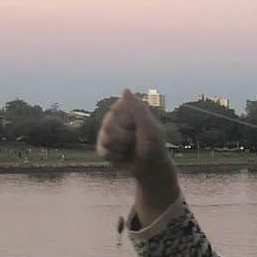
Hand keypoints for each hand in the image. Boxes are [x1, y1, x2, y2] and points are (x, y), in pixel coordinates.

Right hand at [97, 89, 179, 222]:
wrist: (150, 167)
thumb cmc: (154, 146)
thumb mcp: (149, 127)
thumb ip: (137, 108)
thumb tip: (126, 90)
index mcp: (126, 108)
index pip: (116, 110)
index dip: (127, 122)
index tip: (139, 127)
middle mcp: (114, 117)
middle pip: (108, 125)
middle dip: (124, 137)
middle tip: (135, 140)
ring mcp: (106, 132)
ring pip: (105, 139)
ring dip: (121, 148)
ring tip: (129, 148)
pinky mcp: (102, 147)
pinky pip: (103, 151)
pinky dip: (116, 157)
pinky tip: (123, 156)